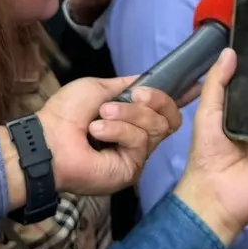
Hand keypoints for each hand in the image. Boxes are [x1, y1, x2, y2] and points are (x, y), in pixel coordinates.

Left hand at [35, 76, 182, 198]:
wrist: (47, 139)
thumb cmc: (66, 113)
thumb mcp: (99, 88)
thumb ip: (128, 85)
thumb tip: (150, 79)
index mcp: (131, 117)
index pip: (164, 109)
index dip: (183, 97)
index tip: (199, 84)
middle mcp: (138, 137)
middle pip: (171, 117)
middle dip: (156, 100)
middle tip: (135, 96)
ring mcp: (136, 155)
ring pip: (157, 127)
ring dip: (128, 115)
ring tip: (101, 116)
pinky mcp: (132, 169)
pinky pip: (141, 142)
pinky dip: (119, 130)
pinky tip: (98, 132)